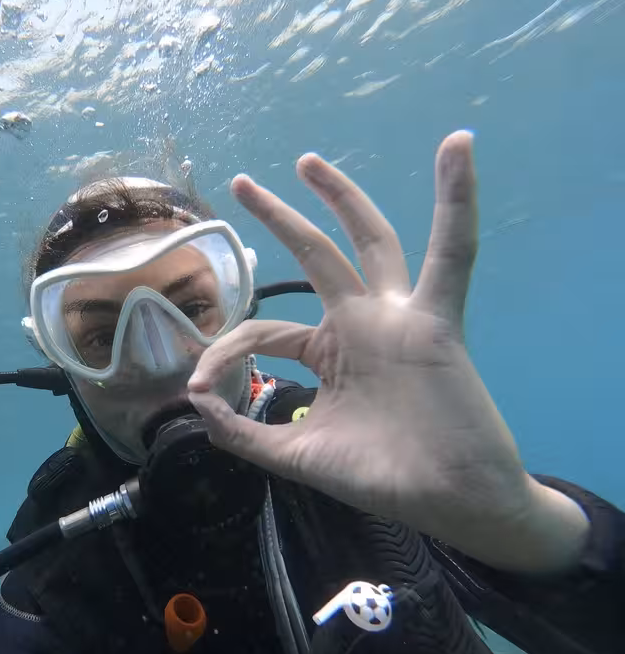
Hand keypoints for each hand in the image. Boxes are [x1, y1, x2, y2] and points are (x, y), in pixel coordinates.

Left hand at [188, 131, 588, 573]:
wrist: (449, 504)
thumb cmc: (380, 478)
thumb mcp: (296, 455)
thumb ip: (243, 434)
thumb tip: (194, 404)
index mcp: (328, 351)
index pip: (264, 332)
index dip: (224, 352)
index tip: (199, 386)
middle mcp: (360, 323)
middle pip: (315, 256)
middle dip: (279, 218)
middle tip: (241, 182)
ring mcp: (396, 317)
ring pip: (370, 239)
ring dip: (341, 196)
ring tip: (308, 160)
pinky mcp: (435, 321)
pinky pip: (455, 253)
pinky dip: (459, 201)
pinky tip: (459, 150)